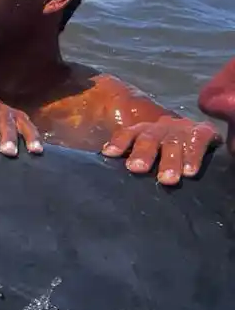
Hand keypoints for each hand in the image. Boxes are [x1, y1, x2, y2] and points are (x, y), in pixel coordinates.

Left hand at [101, 117, 218, 185]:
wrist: (196, 134)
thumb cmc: (163, 151)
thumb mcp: (145, 151)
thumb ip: (130, 160)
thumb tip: (107, 181)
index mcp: (141, 131)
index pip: (126, 134)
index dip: (118, 142)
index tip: (109, 153)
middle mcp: (159, 128)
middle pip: (148, 138)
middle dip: (143, 153)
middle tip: (136, 168)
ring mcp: (180, 130)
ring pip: (172, 144)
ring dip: (169, 161)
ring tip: (166, 179)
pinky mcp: (202, 132)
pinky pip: (197, 142)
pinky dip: (193, 156)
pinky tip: (189, 171)